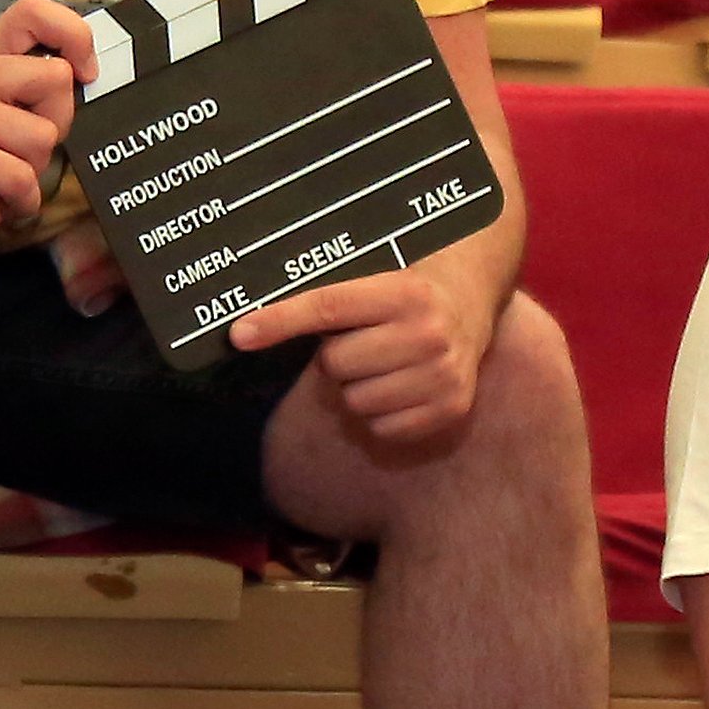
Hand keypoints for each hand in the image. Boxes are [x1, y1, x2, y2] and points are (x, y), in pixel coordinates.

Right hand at [0, 0, 96, 275]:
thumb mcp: (2, 116)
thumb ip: (34, 90)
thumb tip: (84, 74)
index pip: (33, 12)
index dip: (74, 35)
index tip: (85, 73)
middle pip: (57, 78)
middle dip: (57, 124)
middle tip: (22, 149)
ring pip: (43, 136)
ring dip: (34, 170)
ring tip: (2, 177)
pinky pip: (22, 177)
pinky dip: (22, 202)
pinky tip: (0, 201)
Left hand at [226, 263, 489, 448]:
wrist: (469, 305)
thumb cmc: (404, 292)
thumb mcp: (373, 279)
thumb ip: (321, 300)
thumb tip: (244, 331)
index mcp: (405, 291)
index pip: (328, 306)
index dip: (279, 321)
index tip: (239, 334)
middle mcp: (429, 333)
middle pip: (336, 363)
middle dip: (337, 355)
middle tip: (362, 340)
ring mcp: (444, 374)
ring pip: (355, 401)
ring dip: (357, 387)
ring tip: (383, 362)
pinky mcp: (451, 408)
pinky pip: (381, 428)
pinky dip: (380, 414)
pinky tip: (400, 385)